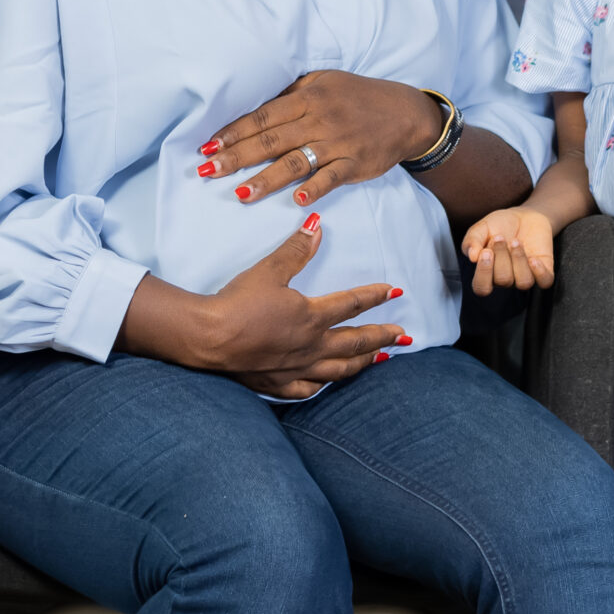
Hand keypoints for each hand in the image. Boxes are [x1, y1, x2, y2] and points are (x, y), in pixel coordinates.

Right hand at [139, 215, 409, 399]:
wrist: (209, 338)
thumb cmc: (237, 302)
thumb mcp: (269, 270)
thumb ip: (296, 250)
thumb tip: (317, 225)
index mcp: (311, 316)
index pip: (351, 304)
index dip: (375, 295)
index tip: (396, 291)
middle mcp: (311, 346)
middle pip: (356, 342)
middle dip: (382, 336)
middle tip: (404, 335)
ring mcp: (296, 369)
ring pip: (339, 369)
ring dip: (363, 362)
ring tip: (380, 359)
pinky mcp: (278, 383)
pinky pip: (309, 388)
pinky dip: (323, 385)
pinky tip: (326, 383)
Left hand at [201, 71, 440, 206]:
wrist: (407, 113)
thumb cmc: (358, 96)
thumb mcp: (324, 82)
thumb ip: (290, 92)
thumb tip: (253, 105)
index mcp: (308, 97)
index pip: (263, 116)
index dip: (234, 131)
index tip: (209, 146)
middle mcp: (320, 119)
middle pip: (272, 140)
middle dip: (237, 156)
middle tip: (208, 171)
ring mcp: (338, 143)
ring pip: (296, 162)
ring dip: (266, 179)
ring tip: (240, 194)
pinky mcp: (356, 163)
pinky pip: (332, 178)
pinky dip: (315, 188)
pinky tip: (296, 200)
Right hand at [462, 207, 556, 294]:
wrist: (525, 216)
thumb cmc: (500, 224)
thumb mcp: (482, 228)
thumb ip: (472, 240)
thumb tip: (472, 256)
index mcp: (488, 272)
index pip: (482, 288)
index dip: (484, 274)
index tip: (485, 252)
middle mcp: (507, 278)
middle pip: (503, 280)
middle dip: (501, 256)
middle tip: (500, 237)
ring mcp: (525, 275)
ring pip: (523, 282)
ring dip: (519, 260)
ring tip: (516, 241)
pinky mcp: (544, 269)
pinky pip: (544, 281)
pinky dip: (540, 271)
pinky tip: (534, 258)